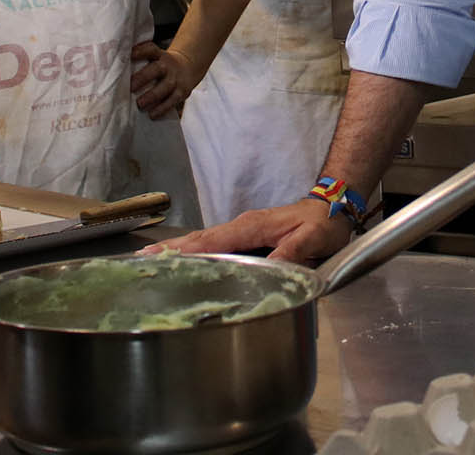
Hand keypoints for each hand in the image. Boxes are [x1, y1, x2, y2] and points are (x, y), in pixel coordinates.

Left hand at [129, 42, 199, 119]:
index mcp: (159, 55)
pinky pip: (173, 100)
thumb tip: (112, 67)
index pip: (150, 49)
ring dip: (152, 96)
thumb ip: (139, 60)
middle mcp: (168, 65)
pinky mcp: (182, 92)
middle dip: (143, 78)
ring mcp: (176, 78)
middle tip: (130, 87)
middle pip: (157, 69)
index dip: (139, 51)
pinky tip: (152, 114)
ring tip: (140, 104)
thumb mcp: (154, 58)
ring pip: (166, 86)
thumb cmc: (161, 65)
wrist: (188, 67)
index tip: (128, 56)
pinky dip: (162, 108)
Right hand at [157, 199, 353, 263]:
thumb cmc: (322, 224)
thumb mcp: (313, 239)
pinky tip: (183, 260)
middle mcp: (243, 225)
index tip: (163, 256)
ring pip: (204, 239)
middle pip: (200, 237)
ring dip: (178, 249)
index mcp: (253, 226)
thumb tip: (270, 267)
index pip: (215, 239)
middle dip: (171, 247)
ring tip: (151, 259)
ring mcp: (242, 230)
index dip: (189, 250)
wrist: (332, 207)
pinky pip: (214, 243)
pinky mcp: (245, 236)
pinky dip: (194, 250)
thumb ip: (291, 252)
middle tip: (142, 258)